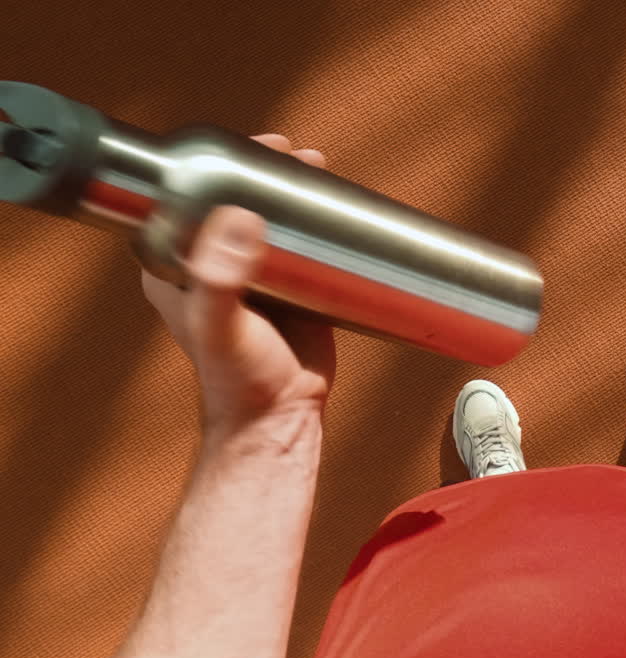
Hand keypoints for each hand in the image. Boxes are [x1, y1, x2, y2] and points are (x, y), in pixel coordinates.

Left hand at [141, 134, 335, 431]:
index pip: (186, 198)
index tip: (253, 151)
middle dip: (262, 170)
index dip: (214, 165)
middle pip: (230, 199)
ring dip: (289, 190)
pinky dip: (310, 220)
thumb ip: (221, 279)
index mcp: (175, 266)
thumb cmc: (239, 382)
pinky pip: (295, 242)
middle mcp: (208, 264)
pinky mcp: (286, 287)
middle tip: (296, 157)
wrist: (280, 418)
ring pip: (265, 216)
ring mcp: (249, 274)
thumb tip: (240, 218)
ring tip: (319, 171)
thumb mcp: (222, 327)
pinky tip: (331, 205)